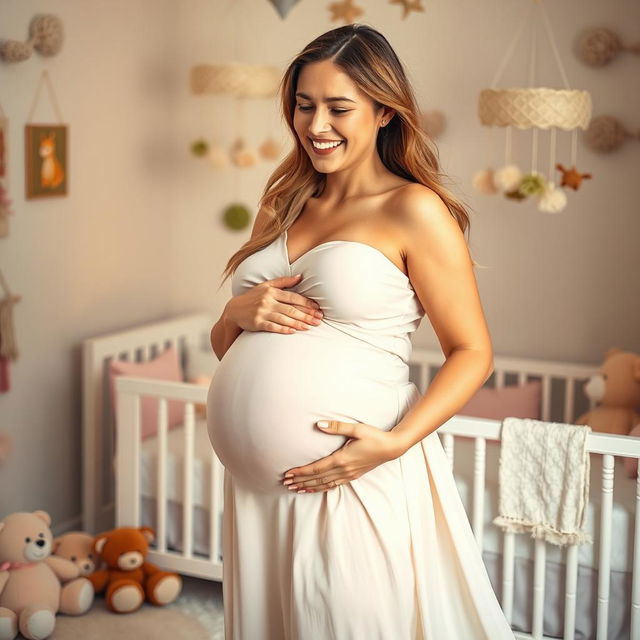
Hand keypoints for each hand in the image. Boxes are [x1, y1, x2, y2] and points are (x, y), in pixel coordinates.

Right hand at [225, 274, 322, 333]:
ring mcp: (262, 312)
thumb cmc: (253, 297)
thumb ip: (284, 281)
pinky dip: (283, 329)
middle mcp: (267, 301)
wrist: (234, 310)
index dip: (306, 303)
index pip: (293, 297)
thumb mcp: (266, 286)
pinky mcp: (257, 323)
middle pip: (291, 309)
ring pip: (284, 318)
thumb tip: (301, 276)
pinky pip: (272, 326)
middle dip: (306, 315)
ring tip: (309, 327)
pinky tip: (293, 332)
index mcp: (271, 291)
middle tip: (319, 320)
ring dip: (298, 323)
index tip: (317, 308)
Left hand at [281, 420, 404, 492]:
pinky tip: (314, 489)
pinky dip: (321, 488)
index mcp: (342, 458)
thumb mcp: (356, 428)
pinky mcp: (353, 476)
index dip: (301, 472)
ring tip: (295, 489)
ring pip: (324, 484)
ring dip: (309, 487)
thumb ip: (336, 427)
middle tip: (285, 483)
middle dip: (300, 481)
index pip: (316, 468)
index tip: (288, 474)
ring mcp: (348, 475)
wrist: (391, 448)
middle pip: (317, 479)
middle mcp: (343, 469)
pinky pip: (333, 485)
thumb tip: (319, 425)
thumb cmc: (374, 436)